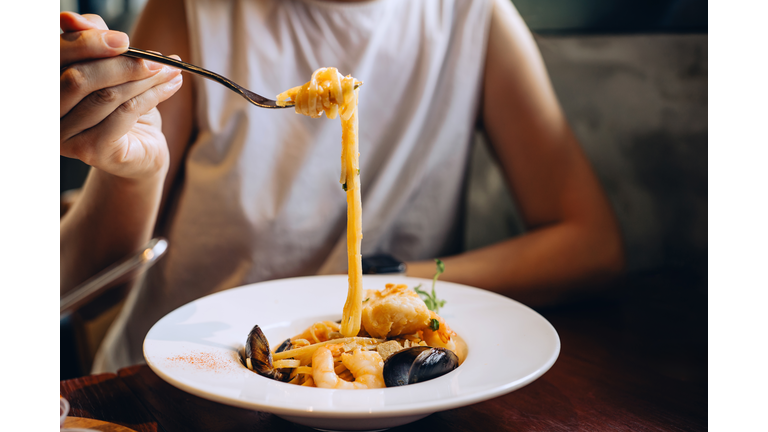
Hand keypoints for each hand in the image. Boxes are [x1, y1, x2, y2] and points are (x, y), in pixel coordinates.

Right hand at [59, 12, 182, 179]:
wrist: (141, 153)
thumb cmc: (123, 111)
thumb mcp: (109, 71)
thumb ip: (93, 44)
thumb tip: (77, 19)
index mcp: (43, 86)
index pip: (56, 57)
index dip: (86, 43)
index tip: (123, 39)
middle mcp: (45, 113)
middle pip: (79, 77)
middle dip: (123, 63)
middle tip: (156, 58)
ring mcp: (65, 135)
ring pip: (106, 95)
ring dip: (144, 79)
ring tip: (170, 70)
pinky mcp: (90, 150)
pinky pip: (124, 113)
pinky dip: (153, 96)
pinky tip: (171, 86)